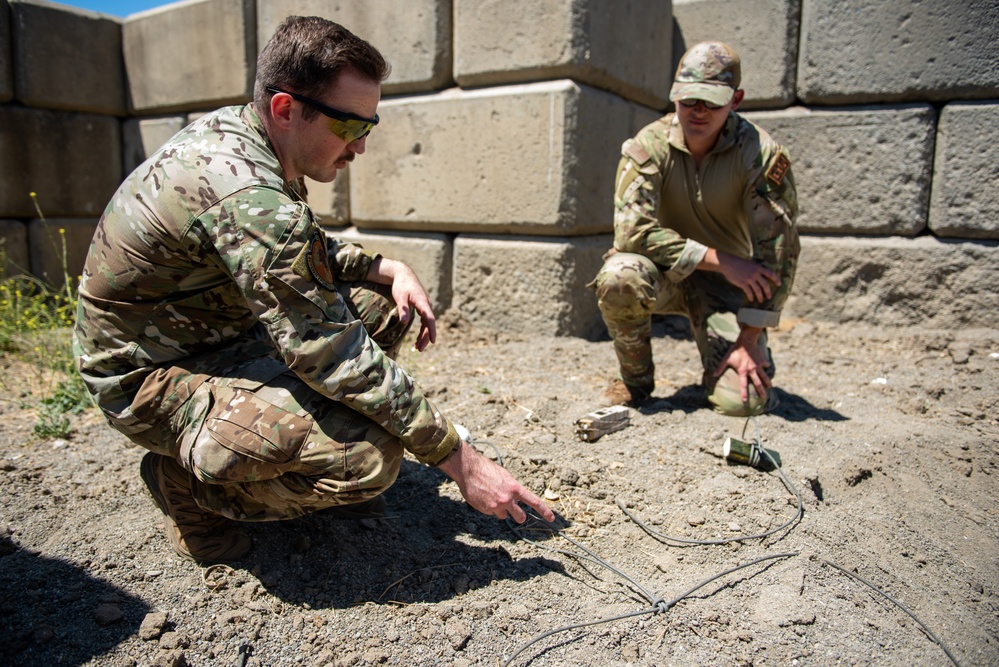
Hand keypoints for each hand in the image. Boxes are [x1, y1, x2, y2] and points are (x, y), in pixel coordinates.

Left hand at [367, 257, 436, 350]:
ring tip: (418, 348)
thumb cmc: (401, 286)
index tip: (433, 340)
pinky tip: (418, 340)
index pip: (430, 318)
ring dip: (424, 336)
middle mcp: (426, 304)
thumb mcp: (399, 296)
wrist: (403, 275)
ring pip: (427, 324)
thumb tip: (404, 322)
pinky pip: (425, 322)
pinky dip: (422, 331)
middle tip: (419, 349)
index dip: (432, 330)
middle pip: (429, 323)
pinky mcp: (422, 308)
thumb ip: (402, 309)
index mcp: (422, 302)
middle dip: (426, 337)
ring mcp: (425, 306)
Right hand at [438, 441, 555, 523]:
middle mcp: (507, 499)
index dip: (544, 511)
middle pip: (520, 517)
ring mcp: (496, 506)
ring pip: (503, 515)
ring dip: (500, 510)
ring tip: (492, 497)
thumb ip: (512, 489)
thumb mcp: (505, 476)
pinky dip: (489, 508)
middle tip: (516, 513)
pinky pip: (491, 513)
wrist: (468, 469)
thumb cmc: (486, 469)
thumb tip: (517, 499)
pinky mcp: (485, 510)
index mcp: (515, 488)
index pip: (534, 501)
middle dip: (519, 516)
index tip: (551, 519)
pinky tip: (483, 497)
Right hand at [700, 249, 779, 302]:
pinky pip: (748, 292)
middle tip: (769, 297)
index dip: (776, 279)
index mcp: (759, 268)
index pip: (771, 274)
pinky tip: (751, 299)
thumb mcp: (751, 264)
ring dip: (760, 296)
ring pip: (757, 290)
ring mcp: (749, 279)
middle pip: (765, 284)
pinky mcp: (742, 283)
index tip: (779, 284)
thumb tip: (762, 276)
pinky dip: (751, 296)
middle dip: (768, 292)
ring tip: (761, 300)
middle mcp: (755, 274)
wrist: (729, 264)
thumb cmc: (739, 263)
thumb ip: (757, 269)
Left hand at [713, 326, 771, 402]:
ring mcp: (758, 366)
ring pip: (764, 376)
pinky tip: (767, 367)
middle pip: (757, 383)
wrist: (746, 341)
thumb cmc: (735, 350)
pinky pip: (766, 365)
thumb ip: (720, 367)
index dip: (744, 393)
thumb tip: (714, 375)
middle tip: (764, 398)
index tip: (745, 401)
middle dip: (761, 391)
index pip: (743, 385)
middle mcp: (751, 370)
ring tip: (770, 387)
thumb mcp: (726, 359)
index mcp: (743, 371)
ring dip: (767, 382)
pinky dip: (767, 367)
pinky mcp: (762, 360)